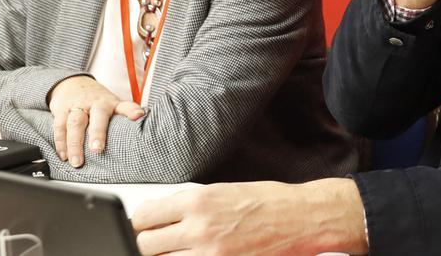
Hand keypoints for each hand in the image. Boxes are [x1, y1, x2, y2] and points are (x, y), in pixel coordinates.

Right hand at [47, 75, 143, 166]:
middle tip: (97, 150)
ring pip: (74, 124)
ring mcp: (77, 106)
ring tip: (77, 162)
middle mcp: (95, 103)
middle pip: (96, 117)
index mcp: (111, 103)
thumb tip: (142, 122)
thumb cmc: (96, 99)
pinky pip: (59, 127)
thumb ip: (125, 113)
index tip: (139, 116)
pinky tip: (63, 156)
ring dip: (74, 144)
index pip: (124, 106)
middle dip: (97, 134)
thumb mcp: (113, 103)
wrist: (71, 82)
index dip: (131, 111)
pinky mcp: (61, 110)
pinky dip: (60, 143)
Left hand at [132, 179, 367, 254]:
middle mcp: (199, 227)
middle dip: (143, 245)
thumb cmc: (270, 201)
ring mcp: (211, 252)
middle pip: (145, 244)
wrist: (304, 217)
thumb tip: (163, 217)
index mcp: (198, 200)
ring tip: (174, 251)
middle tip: (150, 244)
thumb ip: (190, 205)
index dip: (136, 224)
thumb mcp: (224, 191)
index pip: (144, 216)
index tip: (138, 228)